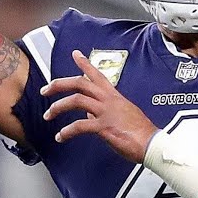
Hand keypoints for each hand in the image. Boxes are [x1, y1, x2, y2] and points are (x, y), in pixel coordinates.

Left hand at [43, 50, 158, 162]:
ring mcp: (106, 112)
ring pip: (76, 100)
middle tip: (46, 89)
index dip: (85, 64)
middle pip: (80, 83)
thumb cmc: (140, 132)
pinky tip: (61, 137)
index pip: (97, 75)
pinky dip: (67, 131)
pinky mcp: (104, 127)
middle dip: (59, 84)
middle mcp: (109, 100)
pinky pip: (79, 126)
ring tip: (48, 114)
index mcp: (114, 96)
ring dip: (58, 106)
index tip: (75, 54)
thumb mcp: (123, 115)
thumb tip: (88, 114)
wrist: (151, 143)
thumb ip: (104, 111)